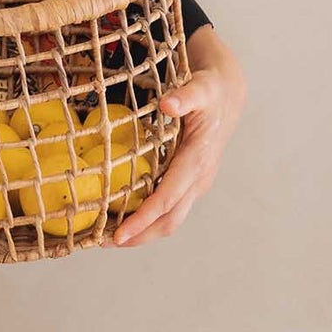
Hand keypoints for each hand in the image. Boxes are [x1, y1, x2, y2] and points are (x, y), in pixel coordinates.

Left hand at [106, 29, 246, 247]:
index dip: (144, 218)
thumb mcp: (200, 88)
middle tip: (104, 243)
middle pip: (170, 220)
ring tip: (109, 238)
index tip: (119, 233)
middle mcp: (198, 178)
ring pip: (170, 219)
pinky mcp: (189, 183)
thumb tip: (168, 104)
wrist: (227, 95)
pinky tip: (124, 217)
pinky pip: (169, 208)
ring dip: (142, 232)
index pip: (168, 198)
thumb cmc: (209, 90)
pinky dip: (148, 219)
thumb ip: (186, 96)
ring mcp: (195, 183)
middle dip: (139, 235)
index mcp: (198, 159)